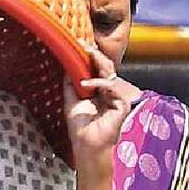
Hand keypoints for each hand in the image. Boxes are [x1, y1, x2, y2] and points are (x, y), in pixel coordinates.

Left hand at [64, 48, 131, 174]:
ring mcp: (117, 97)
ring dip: (97, 64)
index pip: (98, 69)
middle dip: (96, 55)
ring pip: (110, 74)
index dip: (91, 58)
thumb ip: (70, 84)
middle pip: (106, 68)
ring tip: (86, 56)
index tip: (81, 45)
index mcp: (100, 90)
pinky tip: (85, 85)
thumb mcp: (71, 101)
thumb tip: (66, 66)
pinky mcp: (122, 104)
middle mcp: (110, 92)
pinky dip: (98, 83)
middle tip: (86, 44)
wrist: (86, 145)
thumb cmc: (80, 127)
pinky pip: (111, 87)